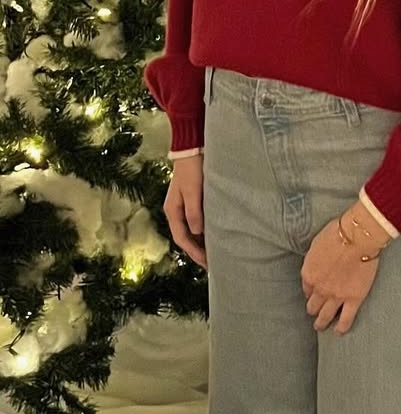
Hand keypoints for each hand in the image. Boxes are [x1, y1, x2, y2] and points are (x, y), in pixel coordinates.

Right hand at [164, 154, 206, 268]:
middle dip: (197, 252)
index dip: (193, 252)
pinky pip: (197, 222)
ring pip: (191, 231)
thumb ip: (194, 211)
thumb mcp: (193, 191)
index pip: (181, 238)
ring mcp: (183, 206)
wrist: (192, 149)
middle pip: (186, 237)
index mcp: (172, 210)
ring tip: (215, 254)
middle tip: (212, 265)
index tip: (206, 263)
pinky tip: (215, 235)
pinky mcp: (192, 201)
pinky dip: (204, 231)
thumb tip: (197, 232)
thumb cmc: (192, 169)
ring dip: (201, 243)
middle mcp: (176, 211)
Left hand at [300, 201, 385, 334]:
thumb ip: (315, 258)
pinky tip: (339, 331)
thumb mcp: (317, 243)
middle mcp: (319, 289)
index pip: (306, 289)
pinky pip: (346, 319)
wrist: (357, 237)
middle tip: (314, 312)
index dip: (310, 292)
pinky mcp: (353, 299)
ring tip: (321, 326)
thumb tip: (318, 261)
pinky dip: (341, 327)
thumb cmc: (338, 233)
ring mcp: (336, 296)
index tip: (313, 293)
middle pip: (313, 305)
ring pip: (325, 316)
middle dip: (313, 308)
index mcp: (308, 273)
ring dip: (321, 322)